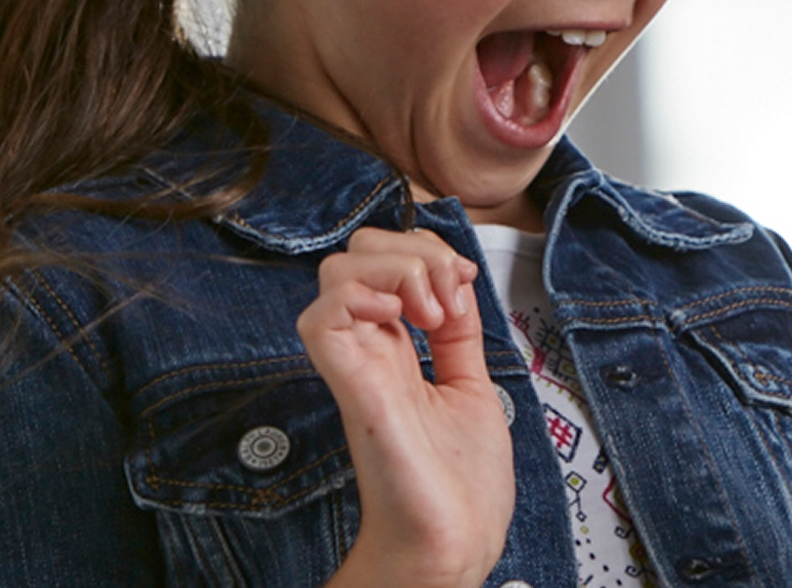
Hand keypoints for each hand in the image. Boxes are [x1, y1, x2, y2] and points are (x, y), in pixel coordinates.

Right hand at [297, 227, 512, 587]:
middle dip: (410, 249)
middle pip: (355, 255)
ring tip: (428, 308)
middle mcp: (371, 352)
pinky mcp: (356, 389)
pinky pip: (320, 320)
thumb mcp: (471, 387)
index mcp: (396, 351)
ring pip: (335, 271)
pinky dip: (359, 297)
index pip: (384, 262)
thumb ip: (458, 337)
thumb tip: (456, 286)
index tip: (462, 282)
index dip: (426, 250)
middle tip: (445, 296)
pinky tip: (398, 317)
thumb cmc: (458, 487)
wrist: (454, 543)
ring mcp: (359, 368)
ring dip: (394, 267)